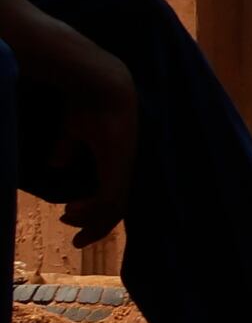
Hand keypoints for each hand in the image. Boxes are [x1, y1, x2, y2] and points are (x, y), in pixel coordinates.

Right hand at [34, 27, 133, 236]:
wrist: (100, 83)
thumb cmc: (86, 101)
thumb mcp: (74, 130)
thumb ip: (68, 146)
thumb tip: (56, 163)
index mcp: (117, 160)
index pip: (113, 196)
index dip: (94, 212)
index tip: (68, 218)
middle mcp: (124, 166)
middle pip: (117, 208)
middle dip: (95, 226)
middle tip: (76, 240)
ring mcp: (124, 166)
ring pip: (114, 208)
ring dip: (91, 220)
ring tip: (70, 220)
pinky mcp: (119, 164)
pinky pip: (110, 200)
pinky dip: (92, 211)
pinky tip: (72, 211)